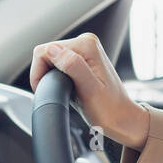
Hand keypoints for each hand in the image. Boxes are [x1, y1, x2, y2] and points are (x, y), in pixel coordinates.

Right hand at [29, 32, 150, 150]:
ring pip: (50, 61)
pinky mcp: (81, 61)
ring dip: (51, 78)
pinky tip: (68, 89)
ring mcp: (84, 51)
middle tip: (60, 93)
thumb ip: (72, 66)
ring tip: (66, 92)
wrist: (123, 119)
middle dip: (45, 75)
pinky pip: (57, 65)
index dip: (39, 73)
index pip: (44, 51)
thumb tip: (52, 50)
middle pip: (46, 54)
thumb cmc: (110, 109)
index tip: (48, 89)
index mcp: (86, 45)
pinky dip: (56, 79)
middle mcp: (85, 43)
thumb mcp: (90, 90)